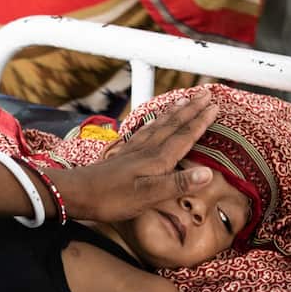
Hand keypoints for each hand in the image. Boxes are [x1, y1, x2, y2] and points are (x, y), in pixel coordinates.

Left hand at [52, 92, 217, 222]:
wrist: (76, 193)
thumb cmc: (111, 198)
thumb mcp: (148, 196)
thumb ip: (178, 184)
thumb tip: (208, 172)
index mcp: (157, 159)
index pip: (184, 136)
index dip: (201, 121)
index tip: (215, 106)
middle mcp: (147, 150)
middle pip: (174, 125)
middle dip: (191, 109)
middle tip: (205, 93)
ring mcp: (134, 150)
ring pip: (159, 125)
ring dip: (174, 112)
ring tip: (184, 99)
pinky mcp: (123, 154)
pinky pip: (144, 132)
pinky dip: (154, 122)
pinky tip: (153, 120)